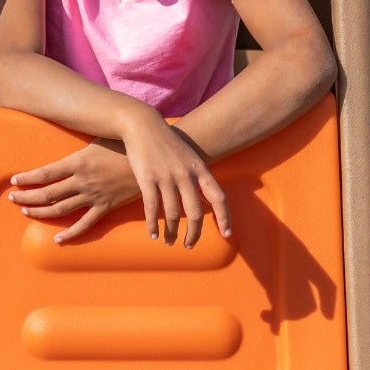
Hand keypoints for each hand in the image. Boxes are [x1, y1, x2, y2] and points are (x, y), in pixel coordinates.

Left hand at [10, 138, 141, 242]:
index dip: (26, 179)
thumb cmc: (123, 145)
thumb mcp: (96, 141)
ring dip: (41, 212)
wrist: (151, 161)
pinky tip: (57, 239)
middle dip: (27, 197)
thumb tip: (61, 144)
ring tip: (26, 213)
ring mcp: (93, 196)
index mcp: (77, 162)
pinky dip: (70, 233)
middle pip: (47, 193)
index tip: (13, 181)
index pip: (44, 173)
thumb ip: (78, 148)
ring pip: (61, 209)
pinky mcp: (105, 207)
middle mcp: (82, 181)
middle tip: (12, 199)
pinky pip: (85, 224)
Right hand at [120, 109, 230, 247]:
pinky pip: (152, 208)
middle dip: (194, 233)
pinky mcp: (147, 178)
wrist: (142, 124)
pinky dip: (153, 224)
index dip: (225, 217)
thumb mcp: (188, 155)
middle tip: (190, 245)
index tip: (227, 234)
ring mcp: (166, 177)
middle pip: (195, 212)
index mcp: (200, 168)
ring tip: (169, 242)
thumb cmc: (166, 141)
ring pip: (172, 214)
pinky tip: (153, 234)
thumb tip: (206, 197)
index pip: (219, 197)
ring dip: (171, 232)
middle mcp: (186, 174)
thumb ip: (197, 174)